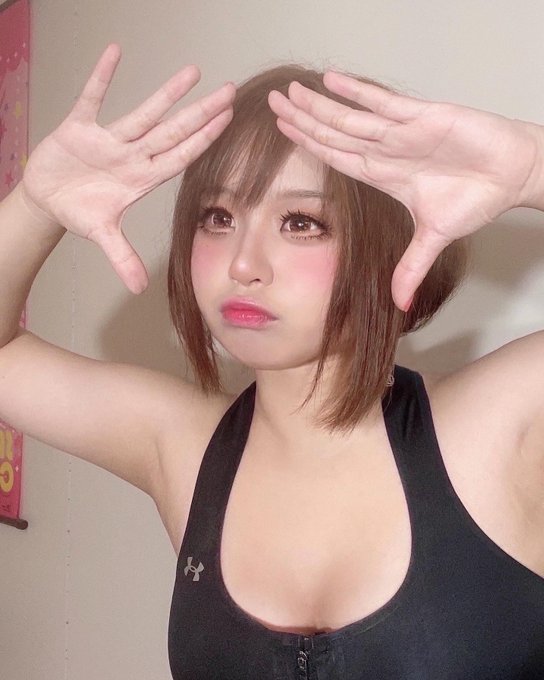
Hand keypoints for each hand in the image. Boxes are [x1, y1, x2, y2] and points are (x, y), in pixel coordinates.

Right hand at [21, 43, 235, 293]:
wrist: (47, 199)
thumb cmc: (79, 211)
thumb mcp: (101, 234)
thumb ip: (122, 257)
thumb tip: (138, 287)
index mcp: (140, 179)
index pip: (179, 157)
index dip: (203, 141)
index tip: (228, 123)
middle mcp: (131, 156)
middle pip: (172, 131)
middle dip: (200, 113)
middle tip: (229, 91)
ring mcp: (108, 140)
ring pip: (143, 113)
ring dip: (166, 93)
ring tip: (193, 72)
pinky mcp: (78, 128)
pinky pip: (91, 98)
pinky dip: (101, 78)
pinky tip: (114, 53)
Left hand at [268, 73, 542, 309]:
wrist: (512, 175)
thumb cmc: (476, 198)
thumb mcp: (435, 237)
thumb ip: (411, 267)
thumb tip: (401, 305)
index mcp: (384, 174)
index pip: (336, 156)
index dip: (309, 144)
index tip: (282, 132)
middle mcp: (387, 150)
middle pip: (335, 133)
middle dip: (303, 120)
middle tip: (272, 103)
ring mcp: (402, 132)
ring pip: (351, 117)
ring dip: (319, 105)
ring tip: (290, 91)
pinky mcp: (425, 117)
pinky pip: (385, 103)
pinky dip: (359, 92)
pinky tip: (332, 80)